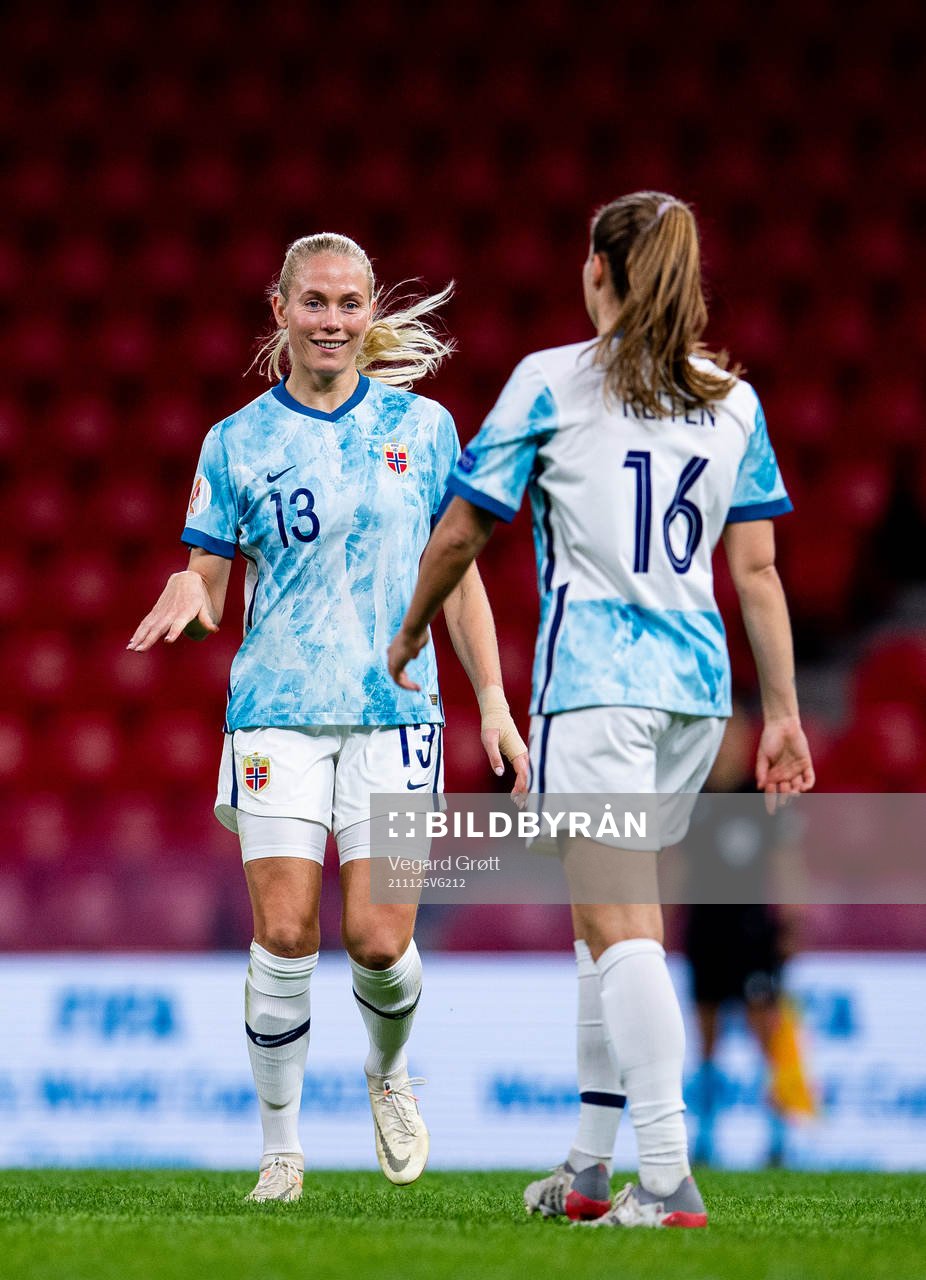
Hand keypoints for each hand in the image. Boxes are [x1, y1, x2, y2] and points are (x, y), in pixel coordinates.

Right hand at [127, 570, 218, 650]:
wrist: (184, 579)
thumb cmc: (196, 596)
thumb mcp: (203, 606)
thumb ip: (206, 619)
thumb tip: (214, 630)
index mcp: (184, 613)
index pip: (179, 624)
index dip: (174, 632)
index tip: (168, 640)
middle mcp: (170, 613)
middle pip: (158, 628)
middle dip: (149, 639)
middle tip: (140, 650)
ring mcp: (161, 612)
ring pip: (148, 627)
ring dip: (139, 638)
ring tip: (131, 648)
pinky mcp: (155, 611)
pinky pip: (145, 623)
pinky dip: (138, 632)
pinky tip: (132, 643)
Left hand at [387, 626, 429, 689]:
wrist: (413, 630)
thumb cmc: (418, 632)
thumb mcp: (419, 641)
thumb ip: (416, 648)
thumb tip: (414, 656)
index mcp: (394, 647)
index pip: (394, 661)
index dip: (401, 669)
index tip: (408, 674)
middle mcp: (391, 654)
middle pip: (393, 670)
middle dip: (403, 678)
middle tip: (413, 685)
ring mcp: (392, 660)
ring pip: (396, 677)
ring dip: (406, 684)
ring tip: (417, 688)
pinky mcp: (395, 666)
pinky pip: (398, 681)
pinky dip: (407, 685)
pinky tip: (416, 687)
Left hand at [478, 685, 529, 799]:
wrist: (496, 710)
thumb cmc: (492, 723)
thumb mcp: (488, 740)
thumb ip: (494, 757)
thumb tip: (499, 773)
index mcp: (518, 751)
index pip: (523, 773)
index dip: (521, 786)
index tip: (515, 797)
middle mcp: (523, 753)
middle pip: (528, 776)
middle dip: (525, 792)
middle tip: (519, 806)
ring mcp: (522, 753)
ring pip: (527, 774)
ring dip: (525, 788)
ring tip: (519, 802)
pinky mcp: (518, 753)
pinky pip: (523, 770)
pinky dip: (523, 781)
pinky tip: (518, 790)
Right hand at [755, 716, 814, 812]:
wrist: (782, 725)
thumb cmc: (769, 739)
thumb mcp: (762, 756)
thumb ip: (761, 771)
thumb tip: (761, 787)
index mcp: (772, 774)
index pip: (771, 792)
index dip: (771, 802)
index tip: (771, 812)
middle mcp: (784, 775)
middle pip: (784, 792)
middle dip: (783, 797)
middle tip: (783, 798)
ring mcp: (796, 771)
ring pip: (797, 788)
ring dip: (794, 792)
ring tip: (792, 792)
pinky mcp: (806, 764)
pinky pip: (809, 779)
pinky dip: (807, 785)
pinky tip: (803, 787)